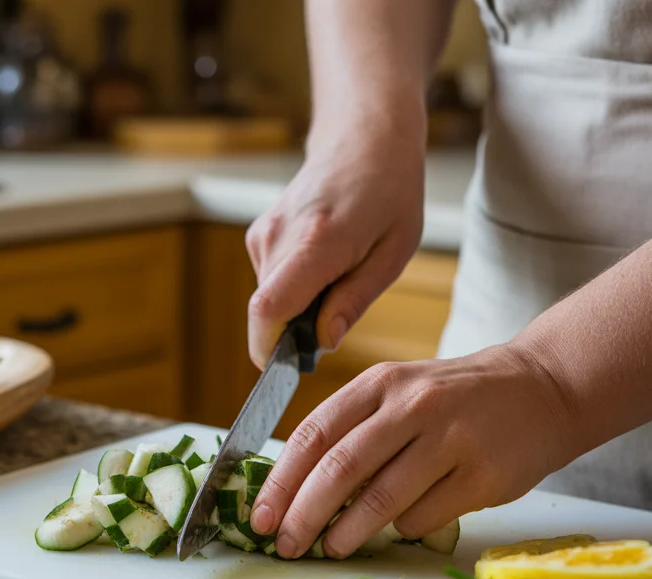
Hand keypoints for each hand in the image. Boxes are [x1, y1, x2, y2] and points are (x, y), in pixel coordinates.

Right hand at [245, 124, 425, 369]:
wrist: (362, 137)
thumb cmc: (389, 192)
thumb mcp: (393, 252)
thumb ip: (354, 301)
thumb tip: (322, 344)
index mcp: (317, 243)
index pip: (268, 309)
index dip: (269, 349)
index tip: (289, 369)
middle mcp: (279, 237)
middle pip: (266, 314)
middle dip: (294, 334)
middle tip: (337, 317)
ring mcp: (263, 234)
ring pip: (268, 300)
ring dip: (297, 309)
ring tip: (338, 277)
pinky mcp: (258, 235)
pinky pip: (269, 283)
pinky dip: (293, 289)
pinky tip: (323, 264)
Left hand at [248, 346, 580, 558]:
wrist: (543, 388)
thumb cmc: (455, 399)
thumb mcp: (400, 393)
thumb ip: (353, 430)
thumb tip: (295, 490)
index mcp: (381, 384)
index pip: (315, 433)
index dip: (281, 480)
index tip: (260, 516)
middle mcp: (413, 406)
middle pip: (341, 468)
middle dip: (304, 514)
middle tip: (285, 545)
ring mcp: (451, 440)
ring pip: (382, 498)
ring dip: (347, 532)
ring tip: (330, 548)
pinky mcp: (483, 476)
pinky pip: (425, 516)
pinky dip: (402, 528)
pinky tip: (398, 528)